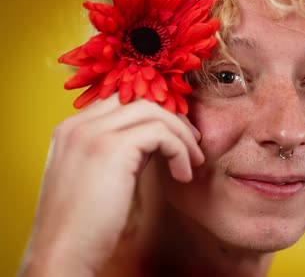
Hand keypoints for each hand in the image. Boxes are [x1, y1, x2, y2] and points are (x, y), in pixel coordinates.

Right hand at [19, 95, 203, 275]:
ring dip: (182, 136)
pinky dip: (180, 150)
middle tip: (193, 145)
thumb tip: (156, 137)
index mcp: (72, 129)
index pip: (123, 100)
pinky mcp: (112, 148)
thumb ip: (120, 150)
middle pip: (141, 100)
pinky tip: (183, 175)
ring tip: (192, 163)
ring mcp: (93, 133)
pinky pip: (162, 132)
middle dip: (174, 119)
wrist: (63, 253)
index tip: (177, 137)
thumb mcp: (99, 175)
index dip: (156, 114)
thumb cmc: (85, 223)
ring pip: (155, 112)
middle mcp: (79, 124)